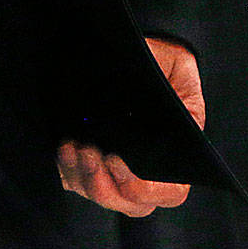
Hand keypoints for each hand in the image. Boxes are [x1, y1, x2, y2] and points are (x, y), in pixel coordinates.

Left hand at [56, 37, 205, 216]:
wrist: (132, 45)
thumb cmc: (160, 61)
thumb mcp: (178, 68)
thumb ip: (182, 94)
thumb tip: (166, 121)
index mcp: (176, 154)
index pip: (170, 192)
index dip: (146, 189)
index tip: (119, 161)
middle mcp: (145, 168)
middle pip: (129, 203)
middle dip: (105, 186)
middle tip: (92, 153)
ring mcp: (114, 169)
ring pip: (100, 195)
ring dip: (84, 176)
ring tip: (74, 147)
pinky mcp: (88, 162)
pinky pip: (77, 182)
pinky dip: (68, 170)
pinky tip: (65, 147)